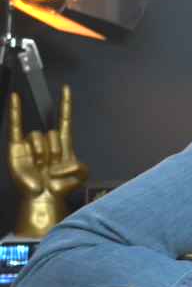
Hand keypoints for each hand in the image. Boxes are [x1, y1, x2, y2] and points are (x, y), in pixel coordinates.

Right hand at [9, 87, 87, 236]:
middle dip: (54, 150)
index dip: (65, 104)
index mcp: (62, 144)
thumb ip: (81, 166)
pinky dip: (15, 112)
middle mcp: (46, 142)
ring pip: (38, 137)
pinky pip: (15, 127)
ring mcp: (31, 145)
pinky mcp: (17, 149)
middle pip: (52, 133)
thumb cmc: (62, 186)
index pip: (64, 120)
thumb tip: (61, 163)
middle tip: (52, 165)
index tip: (66, 89)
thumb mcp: (81, 175)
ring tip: (41, 166)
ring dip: (41, 152)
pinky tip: (16, 97)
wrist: (44, 198)